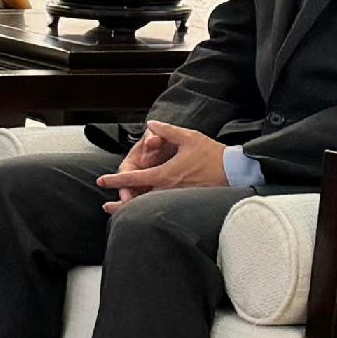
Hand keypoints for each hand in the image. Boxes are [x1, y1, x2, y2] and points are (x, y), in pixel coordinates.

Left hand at [99, 119, 229, 206]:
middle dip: (121, 204)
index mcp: (166, 174)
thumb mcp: (189, 137)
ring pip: (150, 206)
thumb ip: (167, 131)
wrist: (235, 171)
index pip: (134, 178)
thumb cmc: (213, 154)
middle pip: (139, 200)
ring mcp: (177, 198)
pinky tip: (145, 212)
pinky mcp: (186, 203)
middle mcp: (168, 189)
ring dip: (133, 210)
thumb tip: (150, 124)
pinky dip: (150, 210)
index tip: (102, 181)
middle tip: (106, 207)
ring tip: (120, 212)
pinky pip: (164, 208)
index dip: (116, 180)